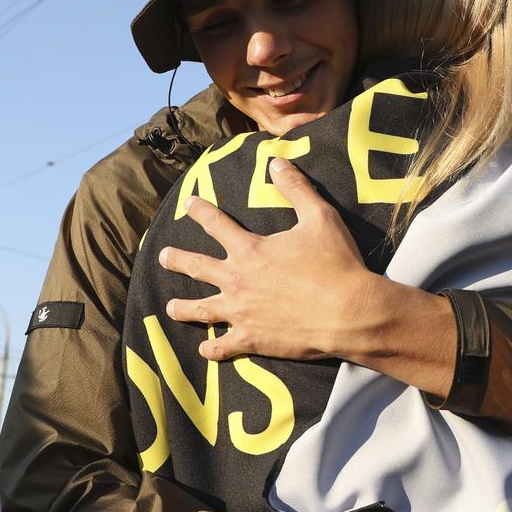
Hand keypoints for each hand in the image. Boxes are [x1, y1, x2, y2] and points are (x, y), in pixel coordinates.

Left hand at [159, 158, 379, 362]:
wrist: (348, 312)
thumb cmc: (336, 264)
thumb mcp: (319, 217)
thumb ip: (296, 188)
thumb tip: (276, 161)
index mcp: (250, 250)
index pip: (216, 224)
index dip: (201, 211)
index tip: (189, 204)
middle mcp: (237, 281)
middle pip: (197, 267)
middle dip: (177, 260)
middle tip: (163, 257)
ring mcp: (241, 313)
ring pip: (201, 310)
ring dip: (183, 308)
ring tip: (170, 307)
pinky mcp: (251, 340)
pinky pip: (222, 347)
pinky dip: (211, 349)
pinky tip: (203, 350)